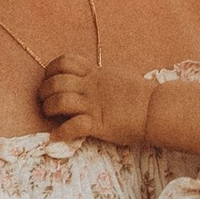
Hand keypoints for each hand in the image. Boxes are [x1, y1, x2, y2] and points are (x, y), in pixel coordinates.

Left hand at [38, 54, 153, 144]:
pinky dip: (61, 133)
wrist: (156, 109)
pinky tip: (57, 137)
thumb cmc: (141, 94)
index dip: (51, 70)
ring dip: (49, 109)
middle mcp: (90, 87)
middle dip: (43, 91)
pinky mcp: (98, 124)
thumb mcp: (118, 76)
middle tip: (44, 101)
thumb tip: (94, 75)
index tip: (50, 79)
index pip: (64, 61)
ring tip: (50, 115)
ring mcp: (93, 105)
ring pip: (59, 101)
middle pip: (55, 82)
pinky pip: (73, 127)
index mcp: (95, 73)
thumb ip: (101, 75)